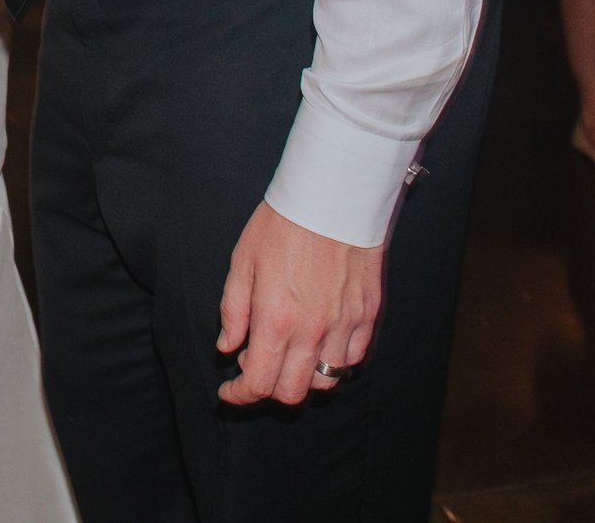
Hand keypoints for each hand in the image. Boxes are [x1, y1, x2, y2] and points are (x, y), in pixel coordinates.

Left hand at [216, 203, 383, 406]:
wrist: (332, 198)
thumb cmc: (282, 225)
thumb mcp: (242, 262)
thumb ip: (233, 311)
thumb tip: (226, 347)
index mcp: (276, 319)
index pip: (259, 382)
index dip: (240, 395)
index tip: (230, 391)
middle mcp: (313, 331)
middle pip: (293, 392)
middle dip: (268, 390)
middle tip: (255, 368)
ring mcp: (345, 326)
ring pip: (326, 383)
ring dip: (302, 380)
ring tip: (287, 356)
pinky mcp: (368, 317)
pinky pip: (353, 360)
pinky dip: (333, 364)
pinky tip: (318, 345)